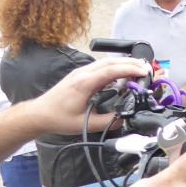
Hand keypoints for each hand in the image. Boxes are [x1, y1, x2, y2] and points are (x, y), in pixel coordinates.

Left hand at [28, 58, 149, 133]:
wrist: (39, 114)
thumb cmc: (59, 118)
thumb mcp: (86, 125)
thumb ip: (108, 122)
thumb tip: (125, 118)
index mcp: (84, 83)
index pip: (111, 70)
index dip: (129, 69)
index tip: (143, 72)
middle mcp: (83, 74)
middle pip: (110, 62)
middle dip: (130, 63)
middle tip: (146, 68)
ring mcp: (81, 72)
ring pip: (105, 62)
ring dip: (123, 63)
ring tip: (139, 68)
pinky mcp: (80, 75)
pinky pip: (100, 67)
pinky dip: (115, 67)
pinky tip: (122, 73)